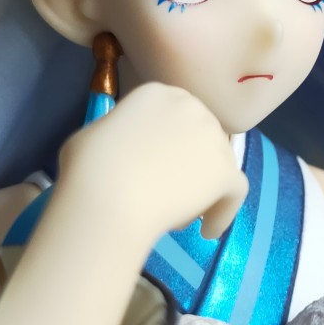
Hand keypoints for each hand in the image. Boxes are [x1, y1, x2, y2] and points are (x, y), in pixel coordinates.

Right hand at [57, 82, 247, 250]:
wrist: (108, 196)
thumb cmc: (89, 165)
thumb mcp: (96, 133)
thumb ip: (122, 134)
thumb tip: (124, 147)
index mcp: (160, 92)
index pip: (177, 118)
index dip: (170, 145)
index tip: (156, 168)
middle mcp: (193, 107)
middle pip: (200, 139)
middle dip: (189, 166)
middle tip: (170, 193)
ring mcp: (213, 139)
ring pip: (219, 166)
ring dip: (204, 190)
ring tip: (179, 216)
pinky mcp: (226, 172)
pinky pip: (235, 193)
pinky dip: (223, 213)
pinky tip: (207, 232)